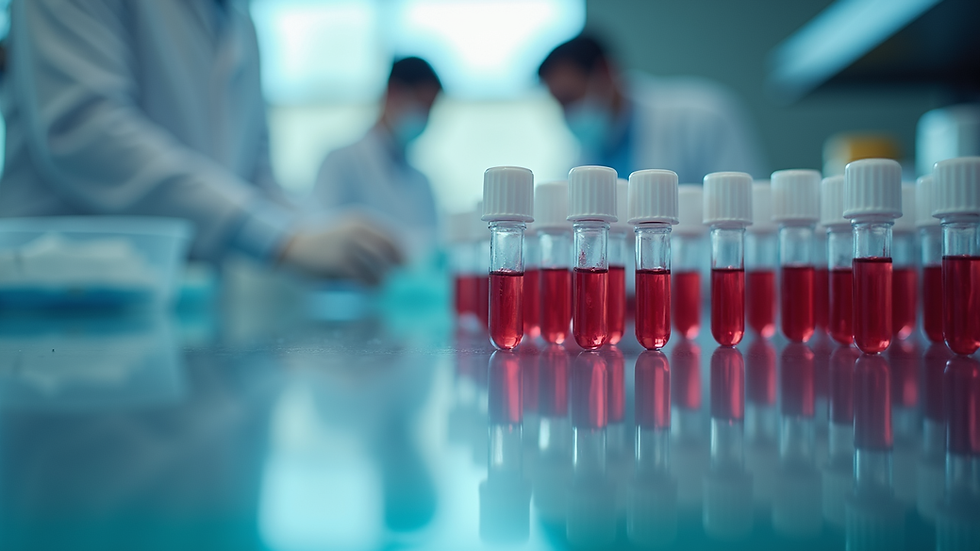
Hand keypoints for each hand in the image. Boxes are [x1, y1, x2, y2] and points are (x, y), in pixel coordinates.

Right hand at [279, 215, 403, 284]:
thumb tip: (393, 259)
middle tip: (401, 284)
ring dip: (384, 282)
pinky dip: (369, 288)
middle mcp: (358, 230)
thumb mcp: (346, 230)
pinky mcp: (340, 262)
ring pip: (378, 268)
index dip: (404, 255)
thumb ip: (367, 239)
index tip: (409, 268)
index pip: (393, 237)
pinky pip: (363, 278)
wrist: (291, 244)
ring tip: (386, 292)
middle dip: (397, 271)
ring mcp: (349, 245)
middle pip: (389, 254)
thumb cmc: (323, 241)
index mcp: (362, 220)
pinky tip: (371, 294)